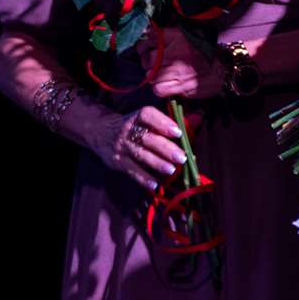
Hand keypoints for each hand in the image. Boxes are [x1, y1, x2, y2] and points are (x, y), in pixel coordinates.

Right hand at [64, 98, 197, 191]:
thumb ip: (171, 121)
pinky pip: (131, 170)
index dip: (162, 122)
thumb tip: (198, 118)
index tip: (177, 132)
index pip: (147, 115)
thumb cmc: (134, 125)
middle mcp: (127, 129)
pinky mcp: (117, 161)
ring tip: (171, 170)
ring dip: (157, 163)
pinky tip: (155, 184)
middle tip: (181, 157)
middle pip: (147, 138)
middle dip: (165, 148)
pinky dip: (143, 178)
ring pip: (140, 154)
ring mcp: (121, 146)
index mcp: (136, 116)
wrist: (100, 132)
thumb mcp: (145, 119)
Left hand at [135, 26, 222, 99]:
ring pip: (151, 75)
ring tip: (160, 74)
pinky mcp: (180, 86)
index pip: (149, 39)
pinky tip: (164, 84)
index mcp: (177, 37)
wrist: (222, 68)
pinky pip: (158, 89)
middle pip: (147, 59)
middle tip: (152, 64)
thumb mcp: (186, 36)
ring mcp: (177, 71)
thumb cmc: (203, 51)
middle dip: (147, 62)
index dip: (143, 46)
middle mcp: (175, 53)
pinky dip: (158, 87)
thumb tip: (147, 33)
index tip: (144, 49)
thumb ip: (168, 35)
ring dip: (153, 75)